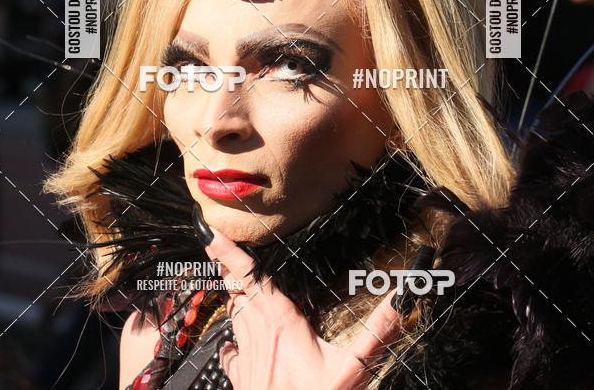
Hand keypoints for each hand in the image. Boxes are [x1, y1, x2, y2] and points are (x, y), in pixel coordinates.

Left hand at [206, 227, 400, 389]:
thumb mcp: (352, 368)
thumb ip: (376, 332)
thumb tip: (399, 300)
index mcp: (280, 321)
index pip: (250, 276)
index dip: (228, 252)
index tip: (211, 234)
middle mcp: (258, 334)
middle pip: (237, 291)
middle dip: (227, 268)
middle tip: (216, 247)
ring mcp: (247, 357)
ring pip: (233, 315)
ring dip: (231, 296)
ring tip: (228, 280)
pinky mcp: (243, 379)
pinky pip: (230, 350)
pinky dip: (230, 337)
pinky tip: (231, 339)